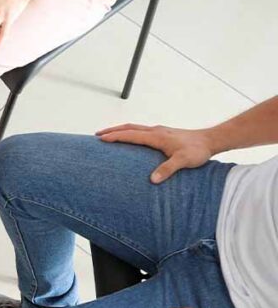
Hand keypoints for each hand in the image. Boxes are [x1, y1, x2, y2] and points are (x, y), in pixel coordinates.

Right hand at [96, 124, 215, 183]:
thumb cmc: (197, 150)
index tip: (101, 139)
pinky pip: (142, 130)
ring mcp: (160, 131)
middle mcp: (156, 131)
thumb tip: (152, 180)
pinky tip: (131, 138)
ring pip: (135, 128)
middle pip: (129, 127)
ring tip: (109, 134)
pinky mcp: (164, 133)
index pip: (130, 135)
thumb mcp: (183, 161)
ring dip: (121, 130)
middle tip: (98, 134)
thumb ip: (167, 169)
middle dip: (113, 130)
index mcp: (156, 136)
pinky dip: (131, 132)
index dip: (115, 136)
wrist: (211, 140)